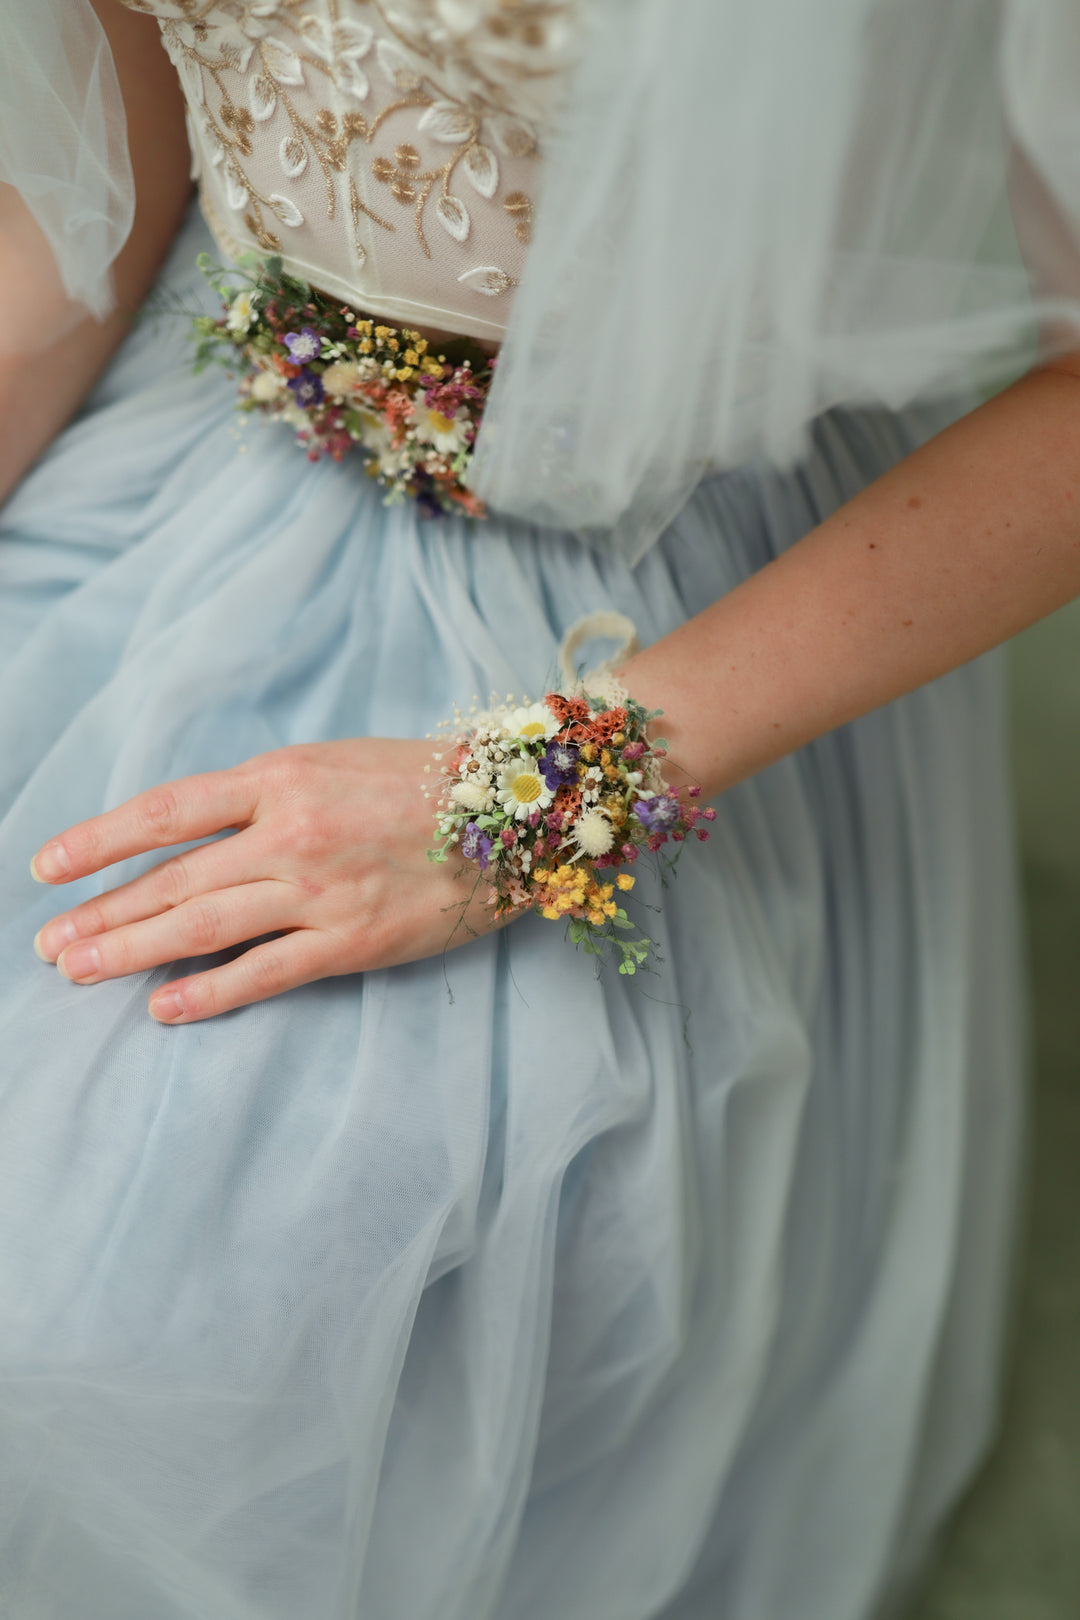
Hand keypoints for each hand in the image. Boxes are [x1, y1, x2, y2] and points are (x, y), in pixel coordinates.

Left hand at [30, 740, 499, 1022]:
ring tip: (79, 970)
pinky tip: (164, 1006)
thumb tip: (190, 836)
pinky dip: (209, 990)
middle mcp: (291, 832)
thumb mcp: (329, 763)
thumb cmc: (417, 782)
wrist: (513, 812)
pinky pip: (266, 970)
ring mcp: (320, 889)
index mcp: (280, 777)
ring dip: (132, 951)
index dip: (100, 840)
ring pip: (204, 925)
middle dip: (103, 912)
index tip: (48, 866)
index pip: (167, 811)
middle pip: (173, 879)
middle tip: (50, 944)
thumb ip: (261, 797)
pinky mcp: (352, 939)